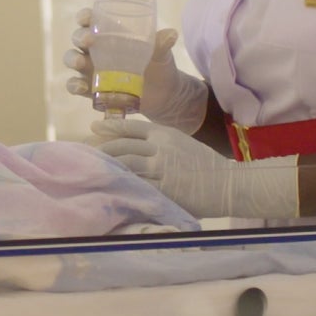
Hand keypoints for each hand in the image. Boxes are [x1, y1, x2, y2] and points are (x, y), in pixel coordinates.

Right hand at [64, 12, 208, 130]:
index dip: (85, 17)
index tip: (87, 18)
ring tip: (81, 63)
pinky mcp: (91, 88)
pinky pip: (75, 85)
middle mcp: (96, 49)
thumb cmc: (159, 65)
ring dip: (73, 59)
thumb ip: (162, 44)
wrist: (163, 95)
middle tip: (89, 40)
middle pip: (78, 38)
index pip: (91, 20)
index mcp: (110, 34)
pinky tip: (82, 87)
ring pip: (72, 59)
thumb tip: (172, 34)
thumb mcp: (161, 53)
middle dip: (79, 37)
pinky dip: (74, 86)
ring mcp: (91, 69)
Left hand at [91, 117, 299, 219]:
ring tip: (93, 170)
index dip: (109, 127)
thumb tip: (131, 144)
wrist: (228, 183)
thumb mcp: (181, 144)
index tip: (93, 128)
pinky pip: (136, 185)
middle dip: (101, 149)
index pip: (130, 127)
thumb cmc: (204, 165)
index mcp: (165, 134)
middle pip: (121, 145)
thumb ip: (158, 142)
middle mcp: (160, 147)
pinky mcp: (164, 188)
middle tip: (87, 153)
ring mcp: (161, 168)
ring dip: (106, 167)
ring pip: (125, 164)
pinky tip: (110, 186)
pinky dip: (121, 185)